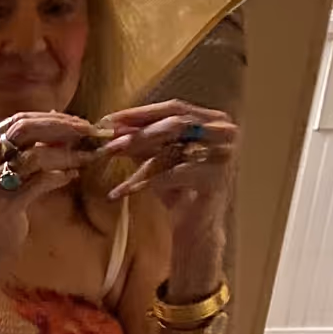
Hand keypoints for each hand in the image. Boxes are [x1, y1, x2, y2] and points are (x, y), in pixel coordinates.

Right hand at [0, 112, 93, 254]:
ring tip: (86, 157)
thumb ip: (25, 144)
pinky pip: (41, 182)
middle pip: (25, 130)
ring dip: (67, 154)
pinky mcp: (5, 203)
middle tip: (89, 133)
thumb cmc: (1, 199)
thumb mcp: (5, 166)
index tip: (80, 123)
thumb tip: (57, 117)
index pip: (19, 120)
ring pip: (35, 156)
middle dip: (63, 128)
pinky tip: (71, 175)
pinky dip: (60, 176)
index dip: (54, 119)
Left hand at [98, 100, 236, 217]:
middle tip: (108, 138)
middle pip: (175, 123)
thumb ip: (139, 139)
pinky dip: (144, 181)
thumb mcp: (154, 158)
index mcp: (214, 120)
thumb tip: (113, 124)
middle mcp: (224, 133)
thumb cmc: (175, 188)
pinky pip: (172, 175)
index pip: (176, 107)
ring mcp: (223, 156)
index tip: (110, 118)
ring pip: (173, 147)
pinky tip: (120, 191)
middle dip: (138, 131)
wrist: (193, 226)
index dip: (141, 112)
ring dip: (137, 150)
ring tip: (110, 154)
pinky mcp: (214, 180)